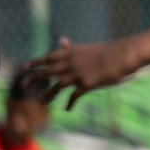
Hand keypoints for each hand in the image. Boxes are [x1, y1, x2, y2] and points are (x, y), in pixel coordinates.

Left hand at [25, 36, 141, 109]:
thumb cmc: (107, 51)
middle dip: (35, 79)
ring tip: (41, 101)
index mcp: (71, 52)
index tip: (24, 66)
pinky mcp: (86, 83)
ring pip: (57, 86)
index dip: (35, 62)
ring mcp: (77, 73)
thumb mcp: (86, 48)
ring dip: (48, 95)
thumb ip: (71, 48)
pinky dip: (70, 103)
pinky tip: (67, 109)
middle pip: (47, 72)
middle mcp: (71, 62)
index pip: (48, 57)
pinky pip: (74, 95)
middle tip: (24, 86)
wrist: (124, 54)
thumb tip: (61, 40)